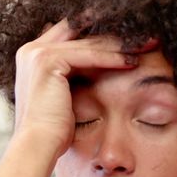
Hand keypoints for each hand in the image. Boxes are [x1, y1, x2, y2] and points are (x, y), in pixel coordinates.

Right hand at [10, 19, 152, 159]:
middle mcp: (31, 50)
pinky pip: (88, 54)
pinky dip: (112, 58)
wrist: (39, 145)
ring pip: (88, 42)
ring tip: (145, 47)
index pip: (70, 33)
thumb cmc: (53, 130)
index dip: (98, 32)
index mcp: (32, 56)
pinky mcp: (48, 60)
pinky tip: (132, 62)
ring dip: (119, 45)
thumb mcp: (64, 96)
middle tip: (142, 37)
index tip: (127, 38)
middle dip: (112, 33)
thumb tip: (97, 71)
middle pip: (80, 31)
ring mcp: (37, 53)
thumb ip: (73, 77)